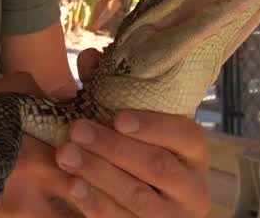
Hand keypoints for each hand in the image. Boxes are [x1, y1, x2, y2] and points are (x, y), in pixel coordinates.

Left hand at [52, 49, 212, 217]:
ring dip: (98, 174)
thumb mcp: (128, 125)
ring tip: (65, 155)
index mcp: (194, 154)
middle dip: (113, 148)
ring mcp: (173, 217)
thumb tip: (90, 57)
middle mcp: (192, 187)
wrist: (145, 208)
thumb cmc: (136, 154)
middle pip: (157, 166)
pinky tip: (72, 186)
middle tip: (76, 130)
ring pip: (137, 198)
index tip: (118, 116)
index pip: (186, 135)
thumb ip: (110, 91)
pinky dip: (95, 204)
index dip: (153, 126)